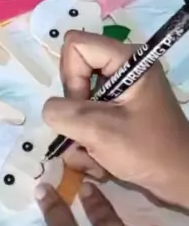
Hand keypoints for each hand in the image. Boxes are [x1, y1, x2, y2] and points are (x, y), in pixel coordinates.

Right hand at [43, 32, 188, 207]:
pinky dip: (88, 138)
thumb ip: (64, 114)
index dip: (71, 76)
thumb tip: (50, 109)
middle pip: (74, 73)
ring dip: (79, 131)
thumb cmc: (149, 151)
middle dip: (74, 109)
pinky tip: (100, 159)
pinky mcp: (119, 109)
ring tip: (95, 154)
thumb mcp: (101, 132)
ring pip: (78, 100)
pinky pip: (88, 115)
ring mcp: (121, 90)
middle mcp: (124, 68)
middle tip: (89, 133)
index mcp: (128, 59)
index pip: (76, 46)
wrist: (181, 180)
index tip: (83, 107)